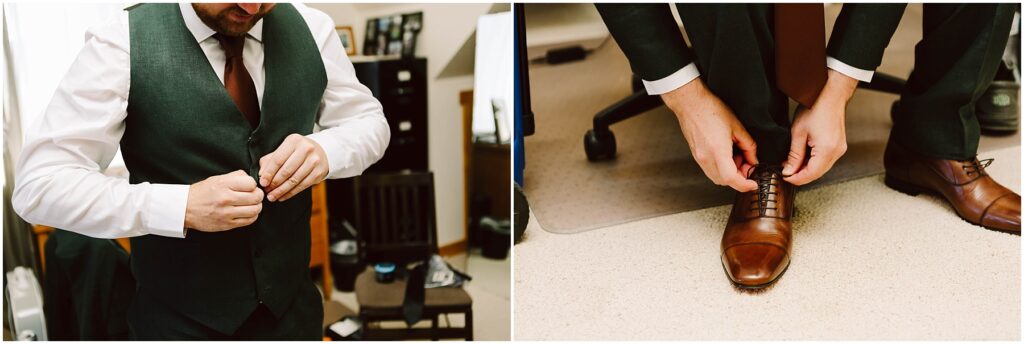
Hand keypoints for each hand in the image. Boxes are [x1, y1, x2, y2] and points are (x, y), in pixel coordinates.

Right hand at [185, 170, 263, 231]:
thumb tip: (250, 178)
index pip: (251, 183)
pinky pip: (249, 221)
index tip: (250, 187)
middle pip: (256, 197)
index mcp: (223, 185)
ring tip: (251, 204)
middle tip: (254, 195)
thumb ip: (235, 176)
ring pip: (255, 210)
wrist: (185, 209)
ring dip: (257, 206)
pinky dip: (252, 216)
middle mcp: (225, 199)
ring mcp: (226, 213)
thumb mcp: (217, 179)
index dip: (253, 185)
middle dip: (258, 195)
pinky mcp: (227, 224)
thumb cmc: (202, 193)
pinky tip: (247, 212)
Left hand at [258, 134, 328, 201]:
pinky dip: (291, 193)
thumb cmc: (297, 152)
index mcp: (294, 141)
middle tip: (266, 191)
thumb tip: (261, 175)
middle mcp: (306, 149)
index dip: (269, 173)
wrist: (321, 151)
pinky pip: (302, 185)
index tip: (262, 183)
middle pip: (286, 170)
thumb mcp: (283, 151)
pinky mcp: (319, 172)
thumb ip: (269, 161)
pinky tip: (283, 196)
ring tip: (272, 196)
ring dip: (281, 190)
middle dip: (274, 183)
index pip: (278, 159)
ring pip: (294, 180)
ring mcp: (314, 161)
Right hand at [662, 78, 758, 191]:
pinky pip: (710, 170)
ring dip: (730, 174)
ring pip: (717, 177)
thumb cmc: (711, 110)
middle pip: (724, 181)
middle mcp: (706, 158)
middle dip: (739, 178)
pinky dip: (721, 169)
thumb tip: (753, 159)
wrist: (690, 103)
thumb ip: (748, 146)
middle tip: (748, 165)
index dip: (745, 185)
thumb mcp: (737, 126)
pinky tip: (727, 155)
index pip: (732, 179)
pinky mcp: (696, 155)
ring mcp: (699, 158)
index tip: (753, 183)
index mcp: (717, 151)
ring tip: (737, 158)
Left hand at [782, 69, 857, 184]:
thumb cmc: (815, 108)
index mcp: (827, 150)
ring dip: (807, 169)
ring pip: (822, 168)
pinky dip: (814, 162)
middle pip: (818, 173)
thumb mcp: (798, 133)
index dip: (796, 178)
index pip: (811, 174)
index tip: (784, 177)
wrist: (829, 94)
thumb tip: (788, 170)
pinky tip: (803, 158)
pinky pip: (826, 160)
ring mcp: (840, 149)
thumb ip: (794, 155)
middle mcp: (837, 152)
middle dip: (800, 175)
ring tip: (792, 164)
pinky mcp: (839, 145)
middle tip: (786, 171)